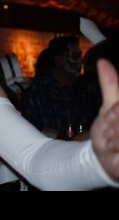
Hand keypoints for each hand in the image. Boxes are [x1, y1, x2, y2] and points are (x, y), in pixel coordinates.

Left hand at [91, 59, 118, 180]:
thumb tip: (102, 62)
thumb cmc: (112, 129)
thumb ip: (110, 85)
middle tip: (110, 131)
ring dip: (113, 140)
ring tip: (112, 141)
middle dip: (114, 126)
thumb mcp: (110, 106)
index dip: (116, 111)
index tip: (111, 114)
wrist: (105, 156)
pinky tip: (112, 150)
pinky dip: (114, 151)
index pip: (117, 107)